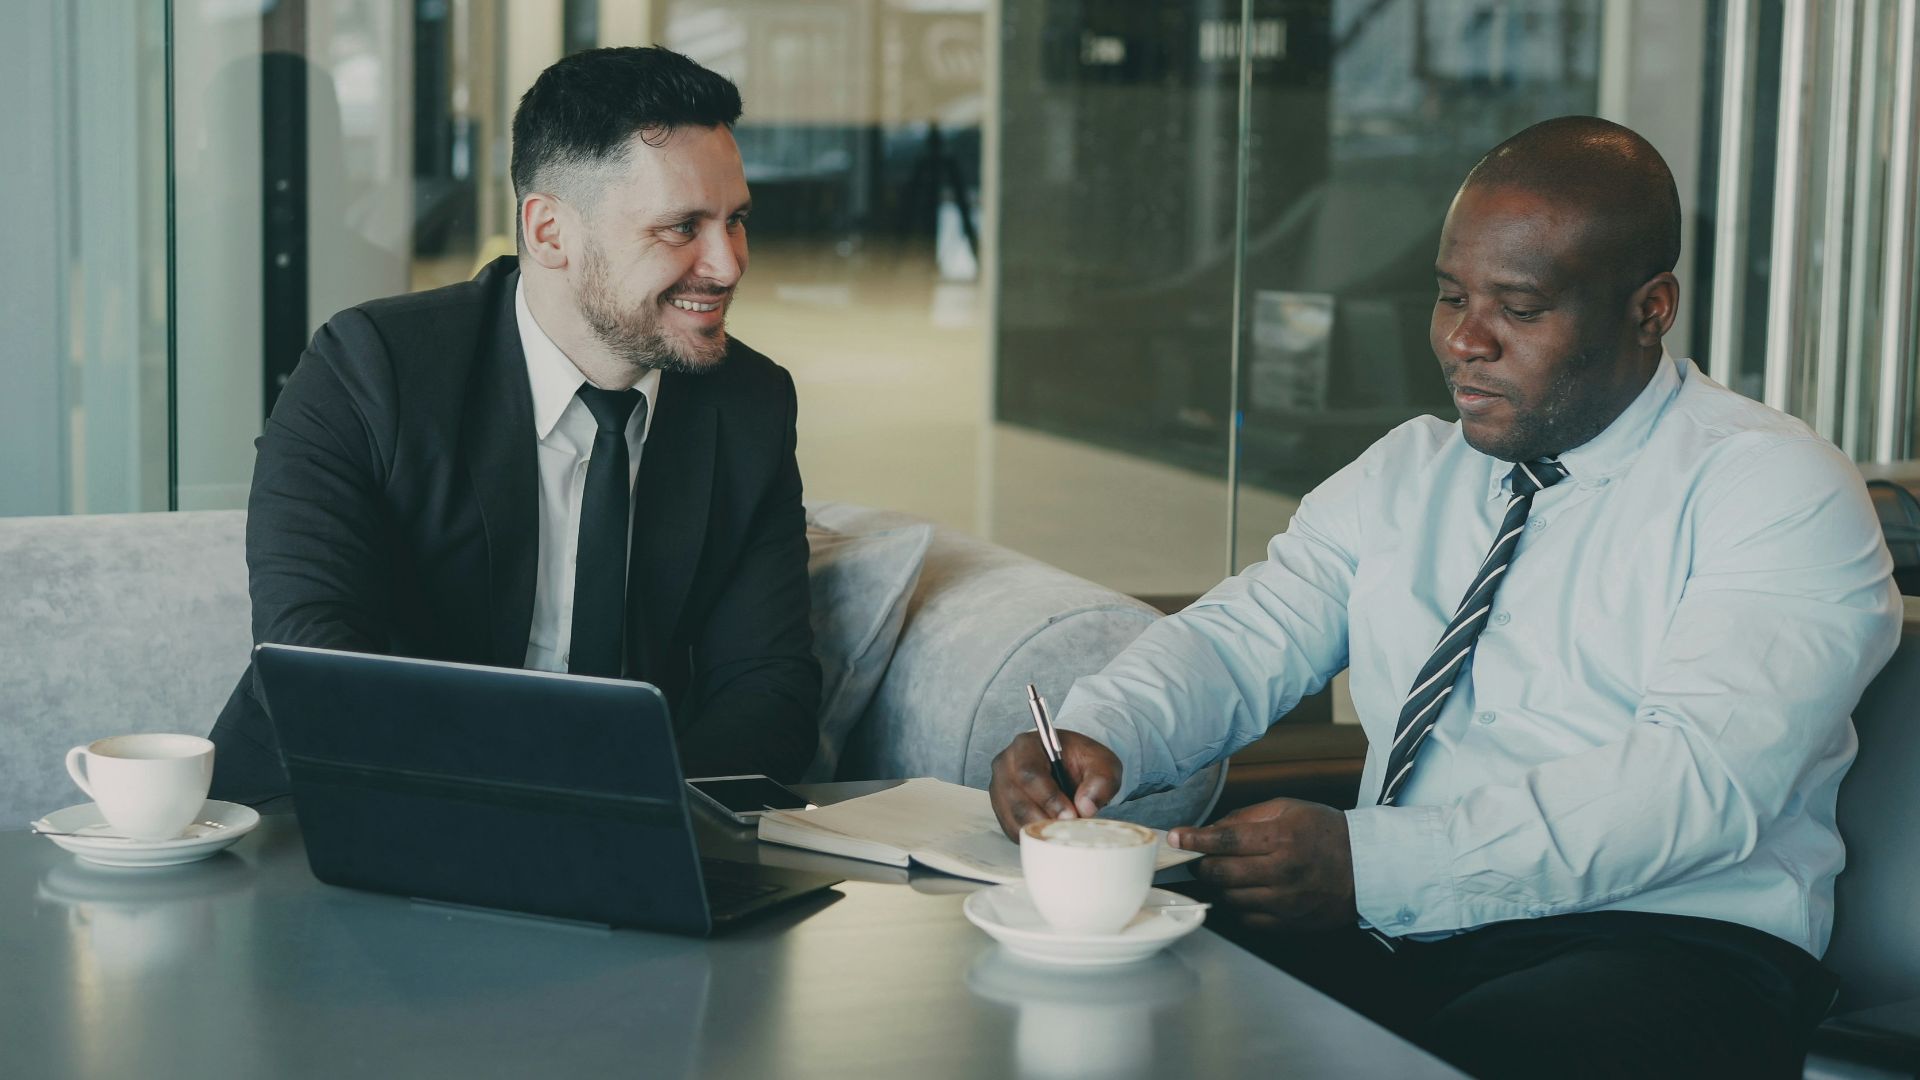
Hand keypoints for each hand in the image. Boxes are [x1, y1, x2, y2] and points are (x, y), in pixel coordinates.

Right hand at [989, 730, 1122, 839]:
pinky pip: (1012, 830)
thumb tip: (1085, 807)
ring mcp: (1000, 788)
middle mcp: (1006, 765)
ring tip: (1064, 832)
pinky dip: (1033, 836)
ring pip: (1014, 818)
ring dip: (1040, 830)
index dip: (1049, 797)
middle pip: (1018, 799)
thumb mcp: (1103, 764)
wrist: (1070, 767)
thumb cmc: (1082, 762)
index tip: (1070, 815)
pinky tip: (1052, 834)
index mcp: (1026, 745)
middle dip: (1045, 818)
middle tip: (1069, 828)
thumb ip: (1100, 781)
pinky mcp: (1001, 809)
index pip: (1030, 772)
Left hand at [1168, 798, 1356, 930]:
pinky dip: (1239, 905)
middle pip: (1221, 874)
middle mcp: (1282, 872)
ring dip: (1220, 885)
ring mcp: (1285, 902)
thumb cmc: (1326, 832)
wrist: (1367, 867)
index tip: (1176, 837)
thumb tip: (1211, 829)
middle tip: (1198, 857)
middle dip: (1201, 865)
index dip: (1195, 839)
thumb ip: (1247, 817)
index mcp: (1282, 838)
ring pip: (1230, 898)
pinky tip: (1246, 891)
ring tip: (1227, 872)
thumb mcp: (1289, 809)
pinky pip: (1247, 919)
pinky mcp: (1289, 923)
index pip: (1226, 841)